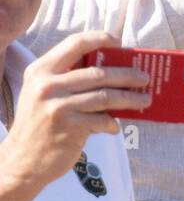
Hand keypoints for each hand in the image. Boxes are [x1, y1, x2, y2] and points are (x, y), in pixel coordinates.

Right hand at [0, 31, 151, 200]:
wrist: (22, 161)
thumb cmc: (39, 124)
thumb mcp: (41, 93)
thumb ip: (66, 77)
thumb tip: (110, 67)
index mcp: (41, 70)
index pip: (75, 43)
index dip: (100, 39)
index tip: (119, 42)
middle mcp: (48, 85)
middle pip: (98, 73)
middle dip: (127, 74)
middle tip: (145, 77)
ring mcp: (59, 106)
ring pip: (106, 96)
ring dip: (131, 99)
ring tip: (145, 99)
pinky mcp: (70, 127)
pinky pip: (102, 120)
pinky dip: (113, 123)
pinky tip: (114, 126)